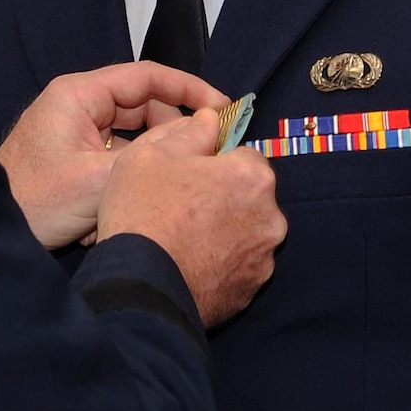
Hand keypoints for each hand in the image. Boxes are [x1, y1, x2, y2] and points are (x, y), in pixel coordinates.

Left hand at [0, 62, 224, 248]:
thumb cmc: (35, 200)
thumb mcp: (102, 179)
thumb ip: (153, 155)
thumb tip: (199, 138)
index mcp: (80, 95)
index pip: (148, 76)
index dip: (190, 90)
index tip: (223, 110)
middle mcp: (79, 106)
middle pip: (145, 108)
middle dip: (170, 137)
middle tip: (202, 161)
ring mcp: (76, 132)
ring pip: (133, 139)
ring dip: (143, 168)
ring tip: (143, 197)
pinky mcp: (74, 157)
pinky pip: (115, 160)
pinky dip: (123, 183)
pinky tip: (111, 214)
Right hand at [96, 109, 284, 325]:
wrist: (139, 287)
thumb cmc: (143, 213)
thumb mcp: (152, 154)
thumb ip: (191, 132)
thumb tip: (211, 119)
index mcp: (252, 176)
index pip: (243, 155)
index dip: (214, 161)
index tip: (187, 173)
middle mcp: (270, 217)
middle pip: (248, 196)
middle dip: (223, 197)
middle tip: (181, 206)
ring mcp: (263, 259)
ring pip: (244, 232)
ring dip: (224, 231)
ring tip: (182, 239)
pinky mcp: (250, 291)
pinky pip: (237, 266)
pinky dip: (220, 263)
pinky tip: (188, 264)